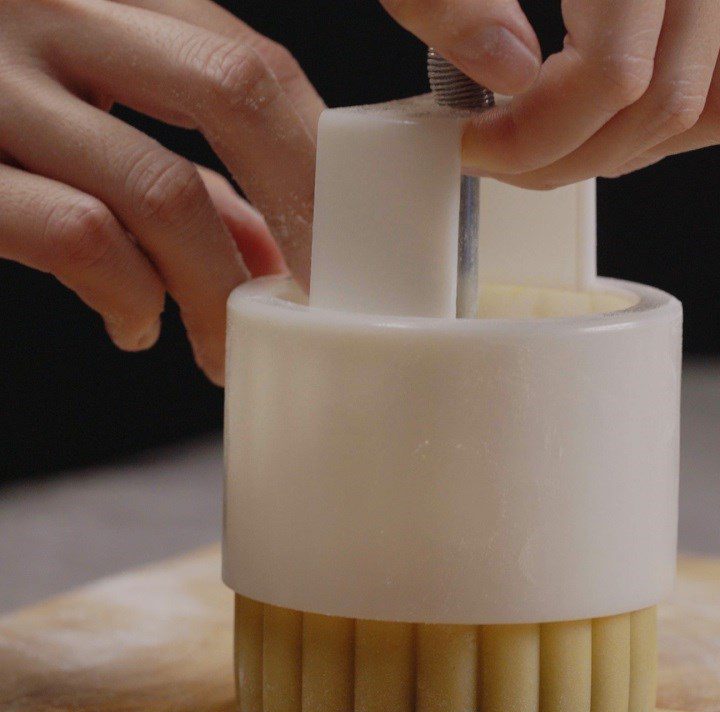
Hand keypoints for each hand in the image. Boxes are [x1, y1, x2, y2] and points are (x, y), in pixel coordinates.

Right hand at [0, 0, 323, 383]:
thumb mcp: (89, 114)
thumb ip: (183, 175)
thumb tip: (272, 254)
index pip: (256, 66)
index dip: (318, 163)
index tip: (344, 246)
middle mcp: (52, 7)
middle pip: (236, 93)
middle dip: (296, 213)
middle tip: (309, 300)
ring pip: (160, 189)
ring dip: (216, 291)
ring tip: (224, 347)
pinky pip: (76, 236)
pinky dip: (127, 296)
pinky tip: (135, 325)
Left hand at [380, 0, 719, 186]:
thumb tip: (508, 70)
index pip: (615, 76)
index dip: (536, 138)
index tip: (476, 145)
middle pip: (668, 105)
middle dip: (570, 157)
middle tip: (504, 154)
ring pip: (716, 107)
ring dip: (620, 149)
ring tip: (548, 139)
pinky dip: (667, 122)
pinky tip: (599, 110)